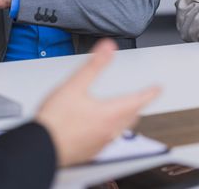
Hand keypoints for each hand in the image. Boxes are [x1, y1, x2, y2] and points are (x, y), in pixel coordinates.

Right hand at [35, 39, 159, 166]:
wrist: (41, 146)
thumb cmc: (55, 120)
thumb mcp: (74, 85)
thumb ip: (94, 65)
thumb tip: (108, 47)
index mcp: (110, 113)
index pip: (138, 101)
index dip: (150, 92)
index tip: (157, 88)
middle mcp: (110, 130)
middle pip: (132, 117)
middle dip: (139, 106)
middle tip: (142, 98)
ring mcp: (101, 143)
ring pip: (122, 130)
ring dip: (127, 118)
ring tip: (125, 111)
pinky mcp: (91, 151)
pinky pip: (109, 140)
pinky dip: (112, 130)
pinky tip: (102, 128)